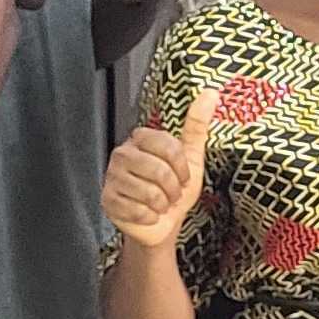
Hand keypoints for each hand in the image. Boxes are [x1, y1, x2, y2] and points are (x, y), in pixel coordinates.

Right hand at [101, 80, 222, 252]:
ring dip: (162, 205)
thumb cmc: (174, 189)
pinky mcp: (107, 200)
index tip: (182, 176)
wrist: (161, 224)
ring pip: (149, 194)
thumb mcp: (191, 157)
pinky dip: (150, 217)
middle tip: (170, 193)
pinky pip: (139, 211)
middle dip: (173, 189)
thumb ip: (197, 125)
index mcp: (141, 138)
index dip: (182, 168)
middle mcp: (122, 153)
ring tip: (158, 203)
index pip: (169, 146)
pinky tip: (146, 213)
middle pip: (159, 171)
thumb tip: (211, 94)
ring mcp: (112, 177)